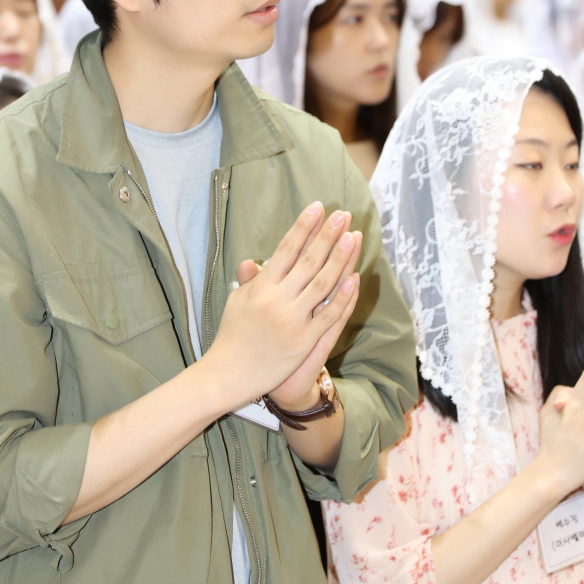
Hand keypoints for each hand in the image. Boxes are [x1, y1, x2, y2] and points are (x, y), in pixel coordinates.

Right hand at [206, 203, 361, 412]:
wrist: (228, 375)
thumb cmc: (231, 337)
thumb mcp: (236, 303)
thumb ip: (250, 281)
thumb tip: (253, 260)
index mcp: (260, 287)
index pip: (286, 249)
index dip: (303, 227)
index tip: (317, 208)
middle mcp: (277, 300)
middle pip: (308, 261)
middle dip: (326, 235)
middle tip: (342, 215)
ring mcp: (292, 320)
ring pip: (322, 284)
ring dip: (340, 258)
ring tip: (353, 236)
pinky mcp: (303, 341)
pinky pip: (329, 316)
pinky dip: (343, 297)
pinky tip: (355, 277)